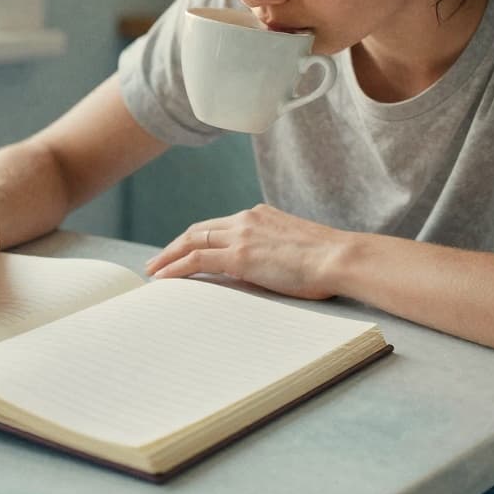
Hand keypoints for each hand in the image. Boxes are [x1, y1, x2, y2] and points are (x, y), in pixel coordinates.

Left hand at [144, 204, 350, 299]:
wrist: (341, 257)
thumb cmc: (329, 260)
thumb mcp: (295, 247)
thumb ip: (273, 250)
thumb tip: (265, 268)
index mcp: (259, 215)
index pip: (217, 226)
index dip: (195, 239)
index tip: (182, 250)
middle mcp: (246, 219)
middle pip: (198, 230)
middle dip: (174, 246)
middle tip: (156, 261)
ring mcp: (241, 235)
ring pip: (192, 242)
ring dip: (168, 257)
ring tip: (152, 271)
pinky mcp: (240, 255)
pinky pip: (198, 259)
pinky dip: (176, 267)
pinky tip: (164, 278)